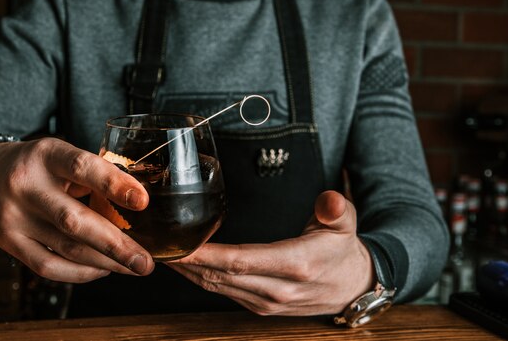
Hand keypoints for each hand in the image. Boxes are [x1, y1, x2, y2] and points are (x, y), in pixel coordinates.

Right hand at [0, 137, 154, 282]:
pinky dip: (80, 272)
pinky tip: (102, 269)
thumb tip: (136, 204)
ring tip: (134, 267)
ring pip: (65, 248)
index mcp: (47, 155)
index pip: (82, 168)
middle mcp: (26, 186)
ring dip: (105, 263)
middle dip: (116, 245)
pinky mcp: (8, 243)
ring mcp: (14, 218)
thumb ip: (93, 175)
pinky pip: (48, 266)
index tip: (142, 201)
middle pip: (74, 221)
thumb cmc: (36, 165)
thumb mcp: (61, 155)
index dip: (114, 184)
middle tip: (145, 261)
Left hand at [167, 191, 374, 315]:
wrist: (353, 287)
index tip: (177, 246)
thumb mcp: (345, 223)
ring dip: (187, 271)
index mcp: (295, 265)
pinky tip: (185, 265)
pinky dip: (200, 279)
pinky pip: (223, 292)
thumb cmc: (343, 250)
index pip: (240, 260)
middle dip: (184, 262)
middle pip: (219, 276)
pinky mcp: (260, 307)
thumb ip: (335, 209)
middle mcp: (277, 289)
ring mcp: (266, 303)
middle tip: (154, 245)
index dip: (205, 254)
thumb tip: (329, 200)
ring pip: (216, 287)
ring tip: (161, 253)